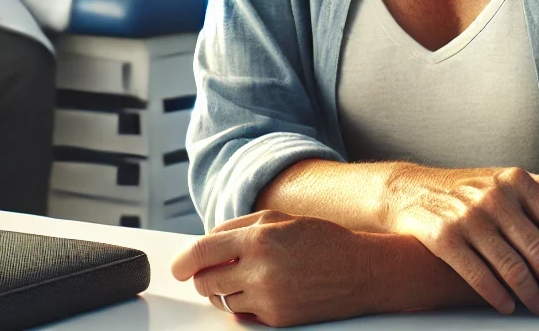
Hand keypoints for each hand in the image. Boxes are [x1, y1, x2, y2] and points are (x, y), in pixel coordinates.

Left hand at [171, 211, 379, 326]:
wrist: (360, 271)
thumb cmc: (320, 240)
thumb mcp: (278, 219)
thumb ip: (237, 227)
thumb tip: (205, 242)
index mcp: (258, 239)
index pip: (203, 251)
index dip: (184, 261)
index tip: (178, 267)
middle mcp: (260, 270)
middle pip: (206, 282)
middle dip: (202, 277)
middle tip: (211, 272)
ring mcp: (268, 298)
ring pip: (221, 301)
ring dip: (222, 291)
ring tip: (240, 278)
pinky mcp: (277, 319)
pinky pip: (244, 314)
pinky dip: (245, 303)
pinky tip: (262, 289)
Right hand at [380, 164, 538, 315]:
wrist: (411, 190)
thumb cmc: (469, 189)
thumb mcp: (508, 180)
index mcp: (516, 181)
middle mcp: (495, 197)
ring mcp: (468, 218)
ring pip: (513, 268)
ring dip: (532, 295)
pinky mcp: (445, 239)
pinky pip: (480, 277)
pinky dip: (499, 297)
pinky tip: (509, 307)